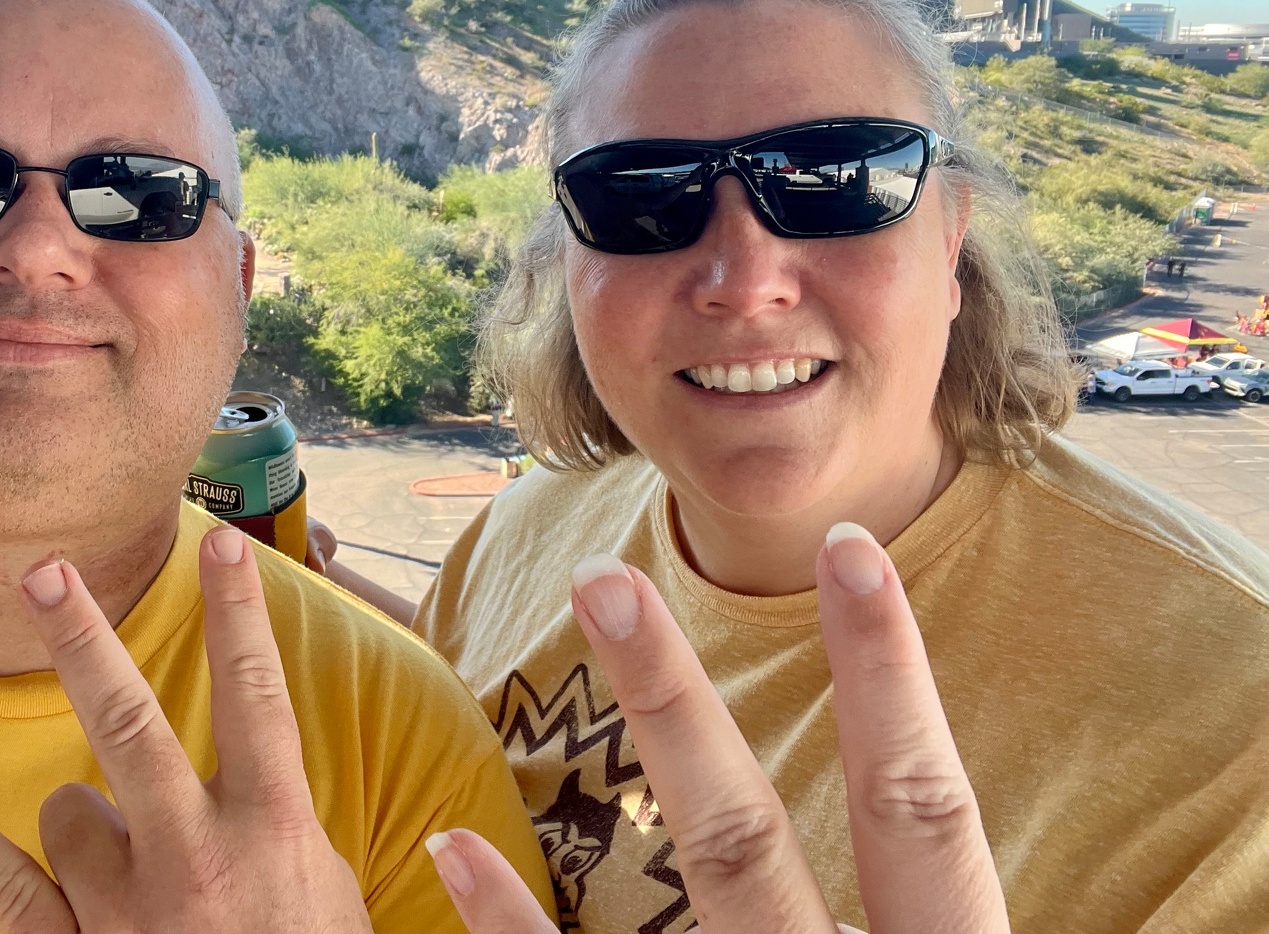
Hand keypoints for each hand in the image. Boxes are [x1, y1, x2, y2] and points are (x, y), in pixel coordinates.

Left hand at [0, 527, 373, 933]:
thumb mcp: (329, 895)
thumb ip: (286, 830)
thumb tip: (260, 775)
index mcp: (272, 831)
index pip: (257, 698)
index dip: (243, 616)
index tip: (227, 545)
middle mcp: (195, 858)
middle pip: (130, 724)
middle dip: (84, 639)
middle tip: (46, 570)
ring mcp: (126, 910)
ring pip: (68, 807)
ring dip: (85, 817)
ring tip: (124, 861)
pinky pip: (6, 890)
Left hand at [425, 524, 1008, 933]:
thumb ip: (951, 911)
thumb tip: (990, 832)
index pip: (920, 815)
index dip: (888, 679)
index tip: (850, 547)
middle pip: (746, 841)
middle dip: (675, 703)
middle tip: (606, 573)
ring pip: (669, 893)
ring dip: (603, 763)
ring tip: (561, 627)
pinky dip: (509, 930)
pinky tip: (452, 846)